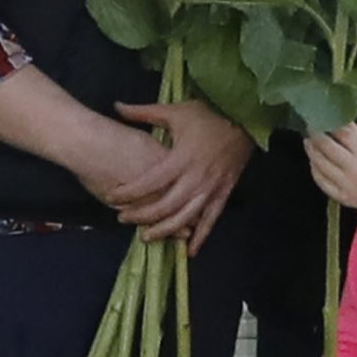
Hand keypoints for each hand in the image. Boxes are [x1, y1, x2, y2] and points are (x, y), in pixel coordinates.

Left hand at [109, 99, 251, 251]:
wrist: (244, 118)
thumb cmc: (208, 115)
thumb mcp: (175, 111)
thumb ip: (144, 112)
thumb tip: (116, 106)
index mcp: (181, 158)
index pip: (150, 182)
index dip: (129, 193)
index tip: (112, 198)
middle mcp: (196, 178)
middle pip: (165, 206)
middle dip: (142, 216)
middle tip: (123, 219)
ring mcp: (211, 188)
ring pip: (186, 218)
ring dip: (165, 230)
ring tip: (147, 237)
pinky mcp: (224, 193)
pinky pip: (211, 219)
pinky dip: (200, 236)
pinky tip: (190, 250)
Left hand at [306, 122, 356, 209]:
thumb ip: (354, 135)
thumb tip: (333, 121)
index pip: (342, 133)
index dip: (328, 124)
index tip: (320, 116)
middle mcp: (353, 167)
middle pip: (327, 147)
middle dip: (315, 135)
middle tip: (309, 128)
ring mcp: (346, 183)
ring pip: (320, 164)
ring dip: (312, 151)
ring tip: (308, 142)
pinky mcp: (340, 196)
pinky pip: (321, 181)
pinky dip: (315, 169)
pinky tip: (314, 161)